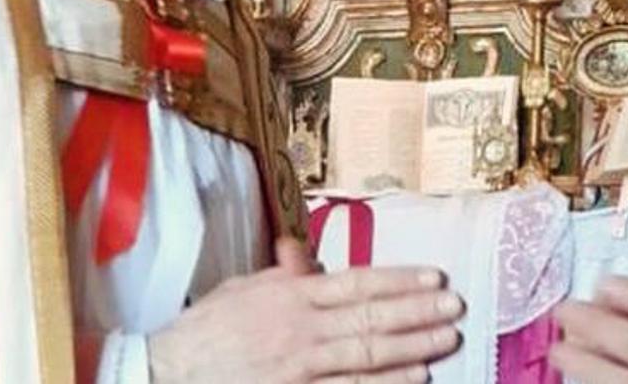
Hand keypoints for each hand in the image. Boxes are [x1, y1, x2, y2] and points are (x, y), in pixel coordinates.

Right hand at [148, 238, 463, 382]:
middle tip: (454, 305)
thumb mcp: (243, 288)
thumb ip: (284, 274)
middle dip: (418, 311)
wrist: (172, 372)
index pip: (356, 282)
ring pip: (369, 354)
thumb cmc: (208, 330)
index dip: (399, 279)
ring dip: (413, 346)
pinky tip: (415, 378)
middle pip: (371, 317)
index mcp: (290, 294)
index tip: (433, 276)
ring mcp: (302, 366)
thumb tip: (312, 256)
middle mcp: (301, 327)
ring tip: (447, 338)